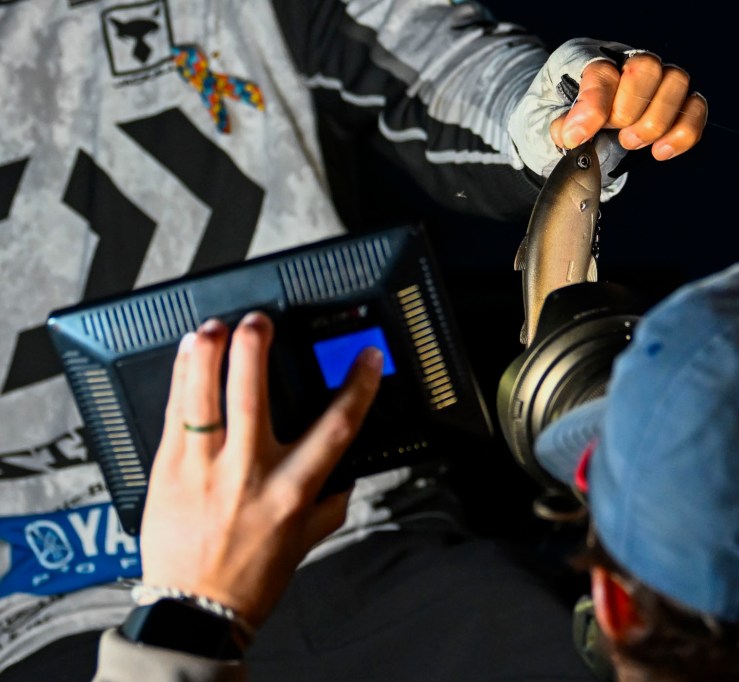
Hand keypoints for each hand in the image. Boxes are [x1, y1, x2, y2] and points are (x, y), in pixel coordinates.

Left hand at [138, 312, 382, 627]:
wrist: (196, 608)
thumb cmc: (250, 577)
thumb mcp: (305, 540)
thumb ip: (329, 504)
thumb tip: (346, 477)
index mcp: (291, 490)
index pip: (335, 427)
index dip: (357, 386)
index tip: (365, 357)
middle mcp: (248, 473)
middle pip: (252, 395)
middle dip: (256, 348)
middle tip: (259, 322)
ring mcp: (203, 469)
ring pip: (203, 396)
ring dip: (208, 353)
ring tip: (214, 326)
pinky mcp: (167, 470)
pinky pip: (173, 413)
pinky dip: (179, 378)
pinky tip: (184, 355)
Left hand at [552, 51, 706, 161]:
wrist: (572, 130)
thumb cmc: (558, 118)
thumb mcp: (543, 122)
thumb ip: (557, 125)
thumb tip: (573, 133)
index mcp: (586, 57)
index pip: (600, 71)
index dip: (591, 106)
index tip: (576, 137)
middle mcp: (625, 60)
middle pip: (646, 68)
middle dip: (629, 111)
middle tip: (614, 134)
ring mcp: (653, 77)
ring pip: (676, 82)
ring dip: (656, 121)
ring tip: (630, 143)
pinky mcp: (675, 101)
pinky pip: (695, 107)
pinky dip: (683, 133)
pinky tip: (660, 152)